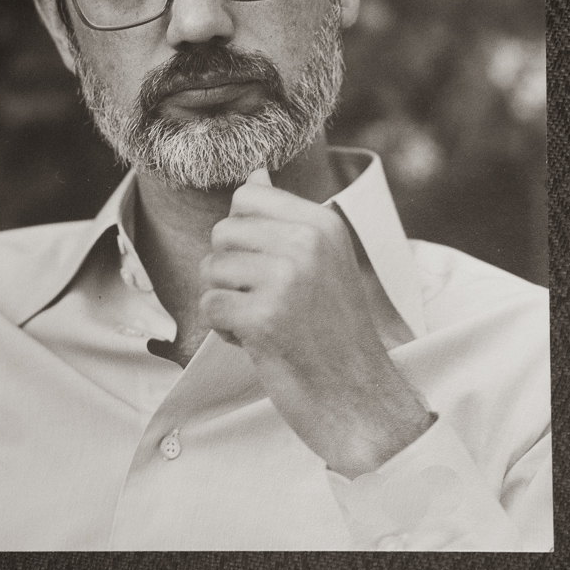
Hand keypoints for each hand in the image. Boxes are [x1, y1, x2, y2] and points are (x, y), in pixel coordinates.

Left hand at [199, 169, 431, 477]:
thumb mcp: (322, 260)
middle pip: (222, 232)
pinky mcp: (264, 319)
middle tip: (266, 300)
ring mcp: (286, 280)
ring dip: (227, 300)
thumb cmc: (333, 328)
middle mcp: (306, 244)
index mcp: (322, 223)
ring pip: (210, 269)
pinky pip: (210, 306)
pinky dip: (225, 330)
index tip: (268, 264)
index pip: (246, 197)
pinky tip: (258, 341)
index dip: (242, 233)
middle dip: (230, 269)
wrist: (359, 396)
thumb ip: (285, 217)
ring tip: (266, 320)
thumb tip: (254, 173)